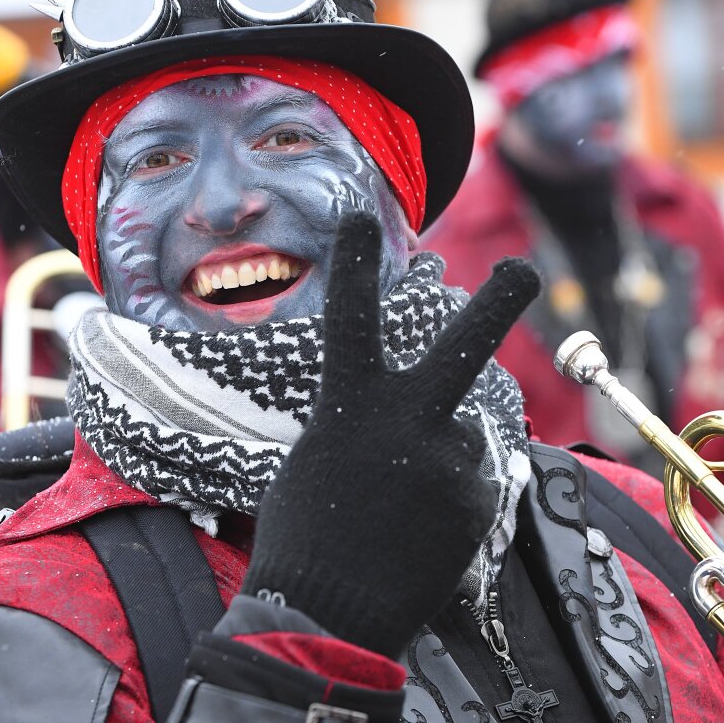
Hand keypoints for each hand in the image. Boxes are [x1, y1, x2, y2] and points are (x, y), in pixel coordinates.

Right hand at [242, 212, 539, 657]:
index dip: (356, 262)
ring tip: (403, 504)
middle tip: (520, 268)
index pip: (350, 317)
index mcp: (350, 405)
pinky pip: (469, 479)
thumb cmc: (307, 530)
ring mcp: (447, 463)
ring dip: (439, 456)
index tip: (357, 214)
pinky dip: (450, 495)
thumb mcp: (322, 456)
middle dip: (497, 302)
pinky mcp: (476, 502)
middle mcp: (407, 423)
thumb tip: (405, 419)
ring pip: (459, 434)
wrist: (324, 613)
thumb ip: (368, 423)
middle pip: (462, 348)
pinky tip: (421, 526)